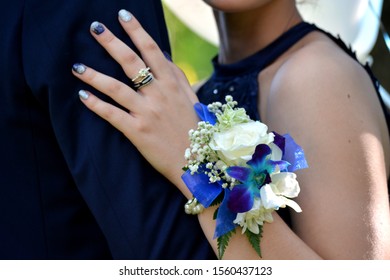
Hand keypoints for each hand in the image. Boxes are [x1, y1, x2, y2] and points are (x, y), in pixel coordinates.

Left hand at [72, 10, 198, 195]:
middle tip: (95, 27)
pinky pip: (112, 114)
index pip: (152, 50)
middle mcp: (158, 94)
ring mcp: (147, 112)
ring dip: (94, 75)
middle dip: (111, 42)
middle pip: (131, 62)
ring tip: (77, 66)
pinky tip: (82, 95)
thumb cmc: (195, 128)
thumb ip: (176, 76)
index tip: (123, 16)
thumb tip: (162, 56)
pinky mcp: (138, 131)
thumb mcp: (191, 98)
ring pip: (115, 87)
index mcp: (172, 84)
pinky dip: (95, 104)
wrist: (197, 161)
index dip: (136, 31)